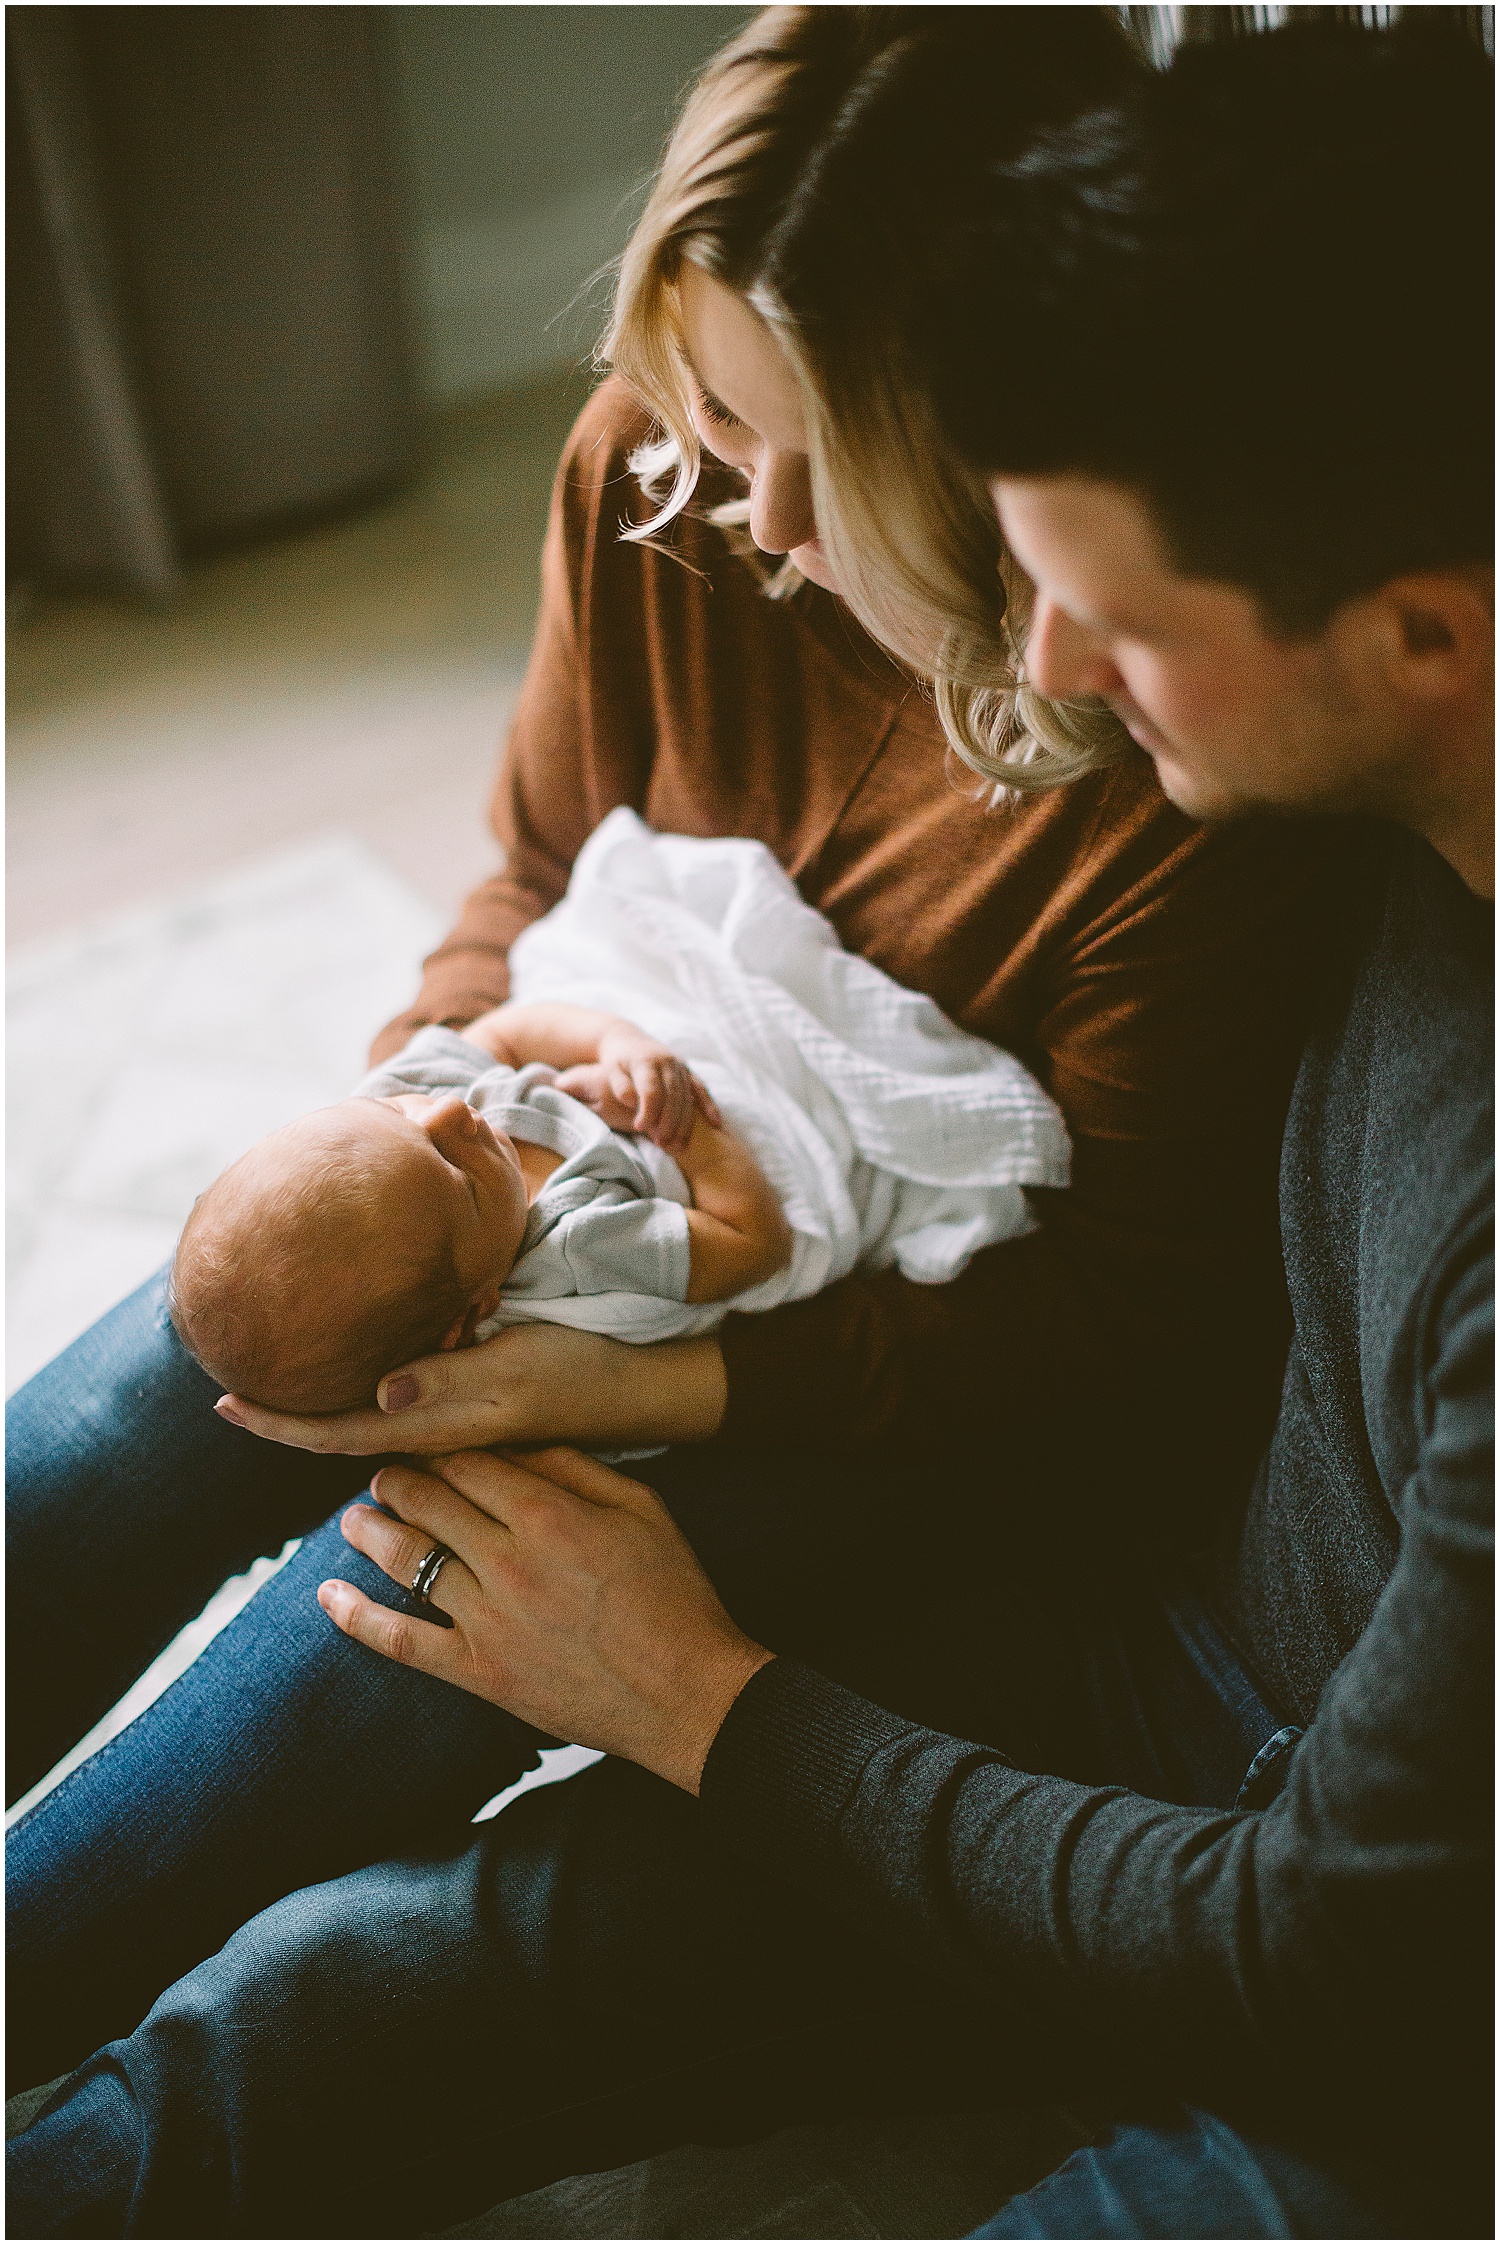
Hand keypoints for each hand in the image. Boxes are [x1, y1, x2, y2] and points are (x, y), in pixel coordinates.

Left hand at [216, 1322, 727, 1454]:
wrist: (653, 1391)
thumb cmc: (590, 1368)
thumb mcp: (522, 1368)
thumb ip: (452, 1379)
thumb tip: (378, 1391)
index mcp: (444, 1425)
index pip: (342, 1431)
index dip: (280, 1421)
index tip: (223, 1404)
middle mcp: (444, 1438)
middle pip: (347, 1440)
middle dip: (289, 1422)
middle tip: (228, 1400)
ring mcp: (465, 1439)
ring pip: (376, 1440)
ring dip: (324, 1422)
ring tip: (276, 1401)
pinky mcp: (486, 1429)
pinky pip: (414, 1437)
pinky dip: (373, 1421)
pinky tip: (366, 1409)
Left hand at [320, 1447, 771, 1791]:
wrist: (686, 1692)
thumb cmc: (674, 1593)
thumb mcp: (642, 1506)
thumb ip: (575, 1467)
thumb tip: (515, 1440)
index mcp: (547, 1512)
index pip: (467, 1459)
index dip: (440, 1447)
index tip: (429, 1443)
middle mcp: (506, 1560)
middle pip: (427, 1500)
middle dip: (398, 1480)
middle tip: (384, 1475)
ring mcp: (485, 1619)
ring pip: (406, 1558)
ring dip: (370, 1530)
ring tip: (354, 1518)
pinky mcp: (477, 1671)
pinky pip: (400, 1640)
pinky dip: (356, 1616)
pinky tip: (327, 1594)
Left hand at [556, 1028, 718, 1154]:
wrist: (628, 1039)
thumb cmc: (617, 1060)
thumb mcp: (612, 1069)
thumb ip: (620, 1086)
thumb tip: (631, 1102)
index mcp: (647, 1061)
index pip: (651, 1090)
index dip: (648, 1111)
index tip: (639, 1128)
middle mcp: (667, 1062)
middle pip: (673, 1096)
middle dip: (668, 1123)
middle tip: (662, 1144)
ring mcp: (680, 1066)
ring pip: (687, 1097)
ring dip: (684, 1123)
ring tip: (677, 1146)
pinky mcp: (687, 1071)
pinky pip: (701, 1090)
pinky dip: (709, 1106)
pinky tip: (715, 1124)